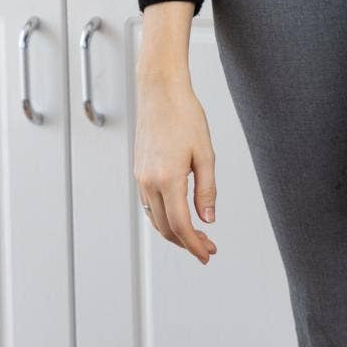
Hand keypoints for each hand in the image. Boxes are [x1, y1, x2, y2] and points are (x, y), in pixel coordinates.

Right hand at [133, 70, 218, 262]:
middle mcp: (149, 182)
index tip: (207, 254)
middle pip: (166, 228)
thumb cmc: (185, 116)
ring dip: (174, 232)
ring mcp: (141, 177)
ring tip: (195, 235)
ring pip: (155, 218)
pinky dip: (163, 217)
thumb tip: (208, 219)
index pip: (181, 225)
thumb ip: (207, 190)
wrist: (160, 91)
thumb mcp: (205, 153)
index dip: (195, 245)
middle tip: (207, 248)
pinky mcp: (139, 171)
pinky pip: (149, 205)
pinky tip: (178, 215)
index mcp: (168, 179)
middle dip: (186, 243)